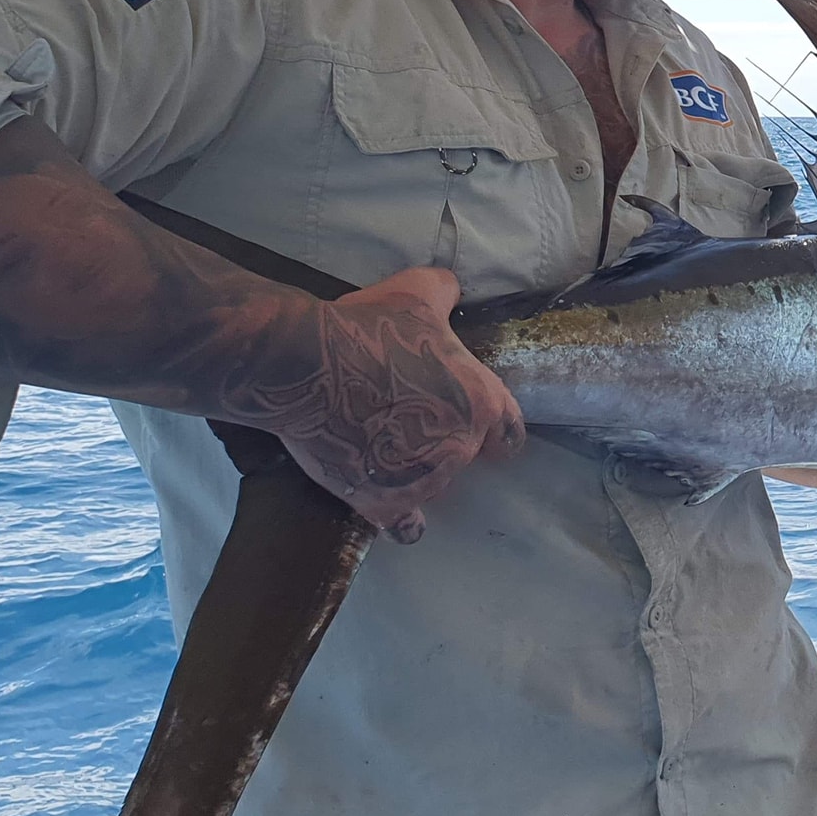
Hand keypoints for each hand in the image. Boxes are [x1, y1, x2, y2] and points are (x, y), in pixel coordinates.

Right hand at [261, 268, 525, 542]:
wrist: (307, 365)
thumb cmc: (367, 328)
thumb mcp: (416, 292)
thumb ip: (445, 292)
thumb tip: (452, 290)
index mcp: (481, 401)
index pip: (510, 431)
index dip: (492, 428)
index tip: (470, 422)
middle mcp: (462, 447)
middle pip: (465, 456)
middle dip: (442, 441)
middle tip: (407, 421)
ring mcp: (425, 480)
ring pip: (433, 485)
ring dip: (415, 472)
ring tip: (381, 445)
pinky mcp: (384, 503)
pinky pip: (406, 525)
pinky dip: (401, 516)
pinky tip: (389, 502)